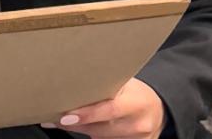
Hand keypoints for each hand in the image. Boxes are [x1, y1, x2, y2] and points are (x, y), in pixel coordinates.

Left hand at [43, 78, 165, 137]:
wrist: (157, 110)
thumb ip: (104, 84)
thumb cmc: (135, 92)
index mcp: (137, 102)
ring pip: (99, 138)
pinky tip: (80, 126)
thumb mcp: (125, 83)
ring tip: (62, 120)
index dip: (87, 115)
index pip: (109, 110)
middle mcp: (138, 124)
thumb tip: (72, 78)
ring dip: (80, 129)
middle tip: (54, 117)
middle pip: (100, 128)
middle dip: (75, 123)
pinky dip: (91, 135)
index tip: (65, 117)